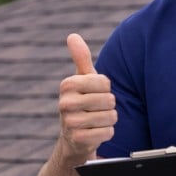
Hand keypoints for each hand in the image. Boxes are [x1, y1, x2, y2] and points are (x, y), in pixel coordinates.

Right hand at [58, 33, 115, 158]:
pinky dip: (106, 133)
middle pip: (109, 100)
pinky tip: (95, 133)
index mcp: (67, 85)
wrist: (73, 138)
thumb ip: (80, 58)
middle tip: (96, 109)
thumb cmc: (82, 102)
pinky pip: (107, 132)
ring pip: (110, 117)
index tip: (94, 93)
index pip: (105, 82)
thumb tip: (72, 36)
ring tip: (96, 121)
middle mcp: (65, 103)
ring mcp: (70, 123)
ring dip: (108, 120)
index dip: (105, 89)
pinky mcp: (78, 140)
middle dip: (109, 106)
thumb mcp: (82, 80)